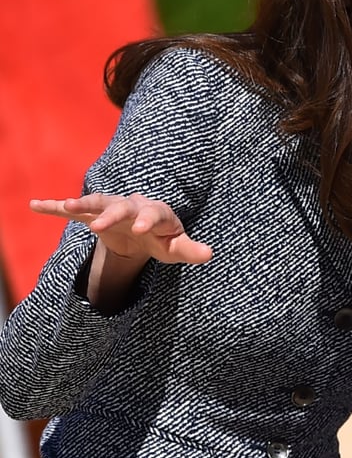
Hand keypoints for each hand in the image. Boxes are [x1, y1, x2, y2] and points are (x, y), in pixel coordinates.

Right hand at [30, 194, 212, 265]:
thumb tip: (209, 254)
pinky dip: (55, 207)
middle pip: (121, 206)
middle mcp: (132, 205)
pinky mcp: (93, 214)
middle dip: (112, 214)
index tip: (144, 229)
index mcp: (157, 212)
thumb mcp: (177, 248)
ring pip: (96, 202)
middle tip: (100, 225)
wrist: (144, 230)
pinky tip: (35, 206)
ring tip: (66, 206)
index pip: (155, 214)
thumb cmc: (164, 239)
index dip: (149, 219)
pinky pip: (73, 210)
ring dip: (82, 204)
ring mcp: (111, 208)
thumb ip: (190, 250)